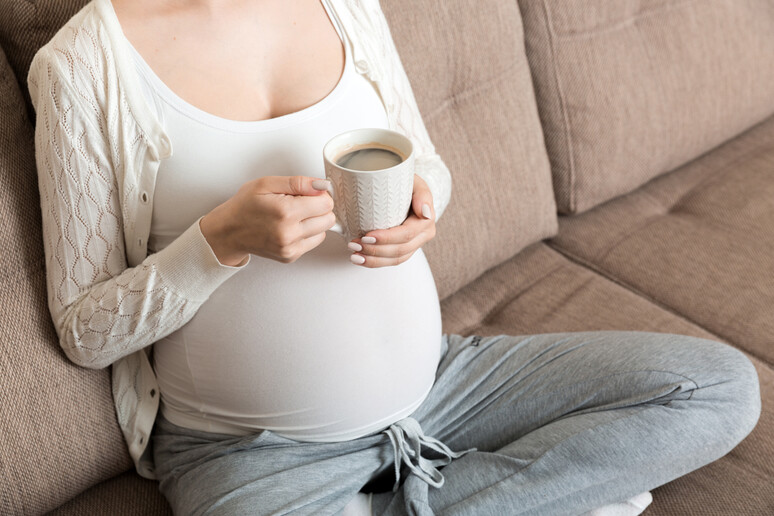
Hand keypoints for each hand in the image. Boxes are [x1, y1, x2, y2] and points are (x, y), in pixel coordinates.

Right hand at [200, 176, 335, 265]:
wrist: (228, 231)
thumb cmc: (245, 206)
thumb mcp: (267, 184)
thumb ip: (298, 183)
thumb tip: (323, 185)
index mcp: (285, 212)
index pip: (326, 203)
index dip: (320, 195)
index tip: (308, 193)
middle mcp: (290, 233)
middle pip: (329, 219)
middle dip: (319, 208)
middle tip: (300, 204)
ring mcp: (290, 248)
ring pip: (324, 231)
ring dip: (315, 221)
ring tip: (294, 216)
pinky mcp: (290, 256)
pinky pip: (313, 242)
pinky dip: (307, 233)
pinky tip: (291, 227)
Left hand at [347, 175, 435, 267]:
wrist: (407, 190)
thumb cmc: (407, 183)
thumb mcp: (415, 182)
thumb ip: (422, 193)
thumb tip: (425, 212)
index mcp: (426, 220)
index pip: (406, 234)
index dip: (386, 238)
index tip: (367, 236)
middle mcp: (424, 235)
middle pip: (400, 249)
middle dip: (375, 250)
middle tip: (354, 244)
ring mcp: (415, 244)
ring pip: (395, 259)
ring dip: (373, 259)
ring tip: (354, 255)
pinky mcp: (405, 249)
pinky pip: (391, 261)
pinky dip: (375, 262)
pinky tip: (360, 260)